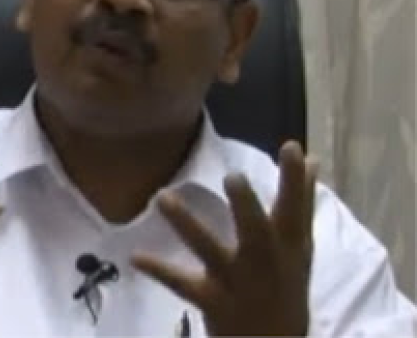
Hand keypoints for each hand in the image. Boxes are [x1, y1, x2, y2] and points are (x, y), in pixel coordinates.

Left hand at [132, 141, 317, 335]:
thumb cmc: (285, 286)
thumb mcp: (299, 247)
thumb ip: (300, 201)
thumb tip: (311, 158)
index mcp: (288, 245)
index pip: (295, 207)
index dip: (294, 179)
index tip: (290, 146)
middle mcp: (264, 262)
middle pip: (256, 232)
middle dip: (246, 206)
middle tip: (232, 176)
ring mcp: (237, 282)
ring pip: (210, 250)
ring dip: (186, 224)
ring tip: (162, 197)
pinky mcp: (212, 300)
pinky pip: (181, 283)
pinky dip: (158, 269)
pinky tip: (135, 256)